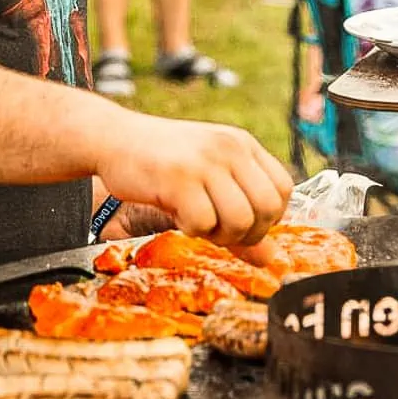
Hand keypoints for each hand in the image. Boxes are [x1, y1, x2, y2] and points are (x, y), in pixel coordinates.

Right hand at [95, 115, 292, 245]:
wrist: (113, 139)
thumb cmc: (163, 164)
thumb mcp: (209, 182)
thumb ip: (241, 217)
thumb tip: (270, 259)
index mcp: (243, 145)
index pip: (284, 189)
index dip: (269, 217)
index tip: (242, 222)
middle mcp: (230, 149)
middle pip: (269, 208)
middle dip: (247, 233)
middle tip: (218, 230)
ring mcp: (206, 161)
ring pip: (240, 219)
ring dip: (219, 235)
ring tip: (197, 222)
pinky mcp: (179, 177)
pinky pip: (203, 222)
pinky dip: (191, 229)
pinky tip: (176, 213)